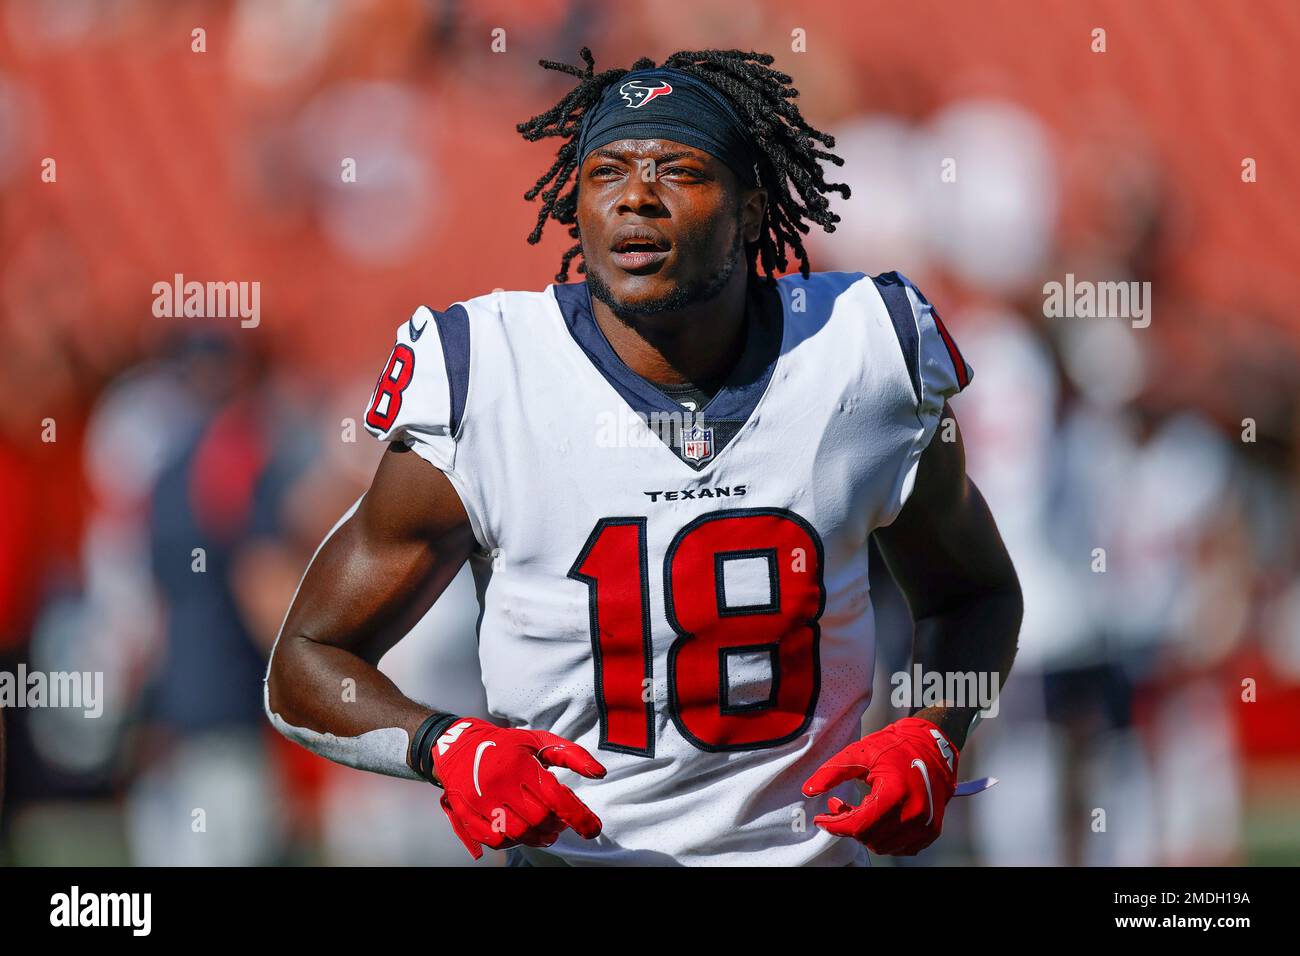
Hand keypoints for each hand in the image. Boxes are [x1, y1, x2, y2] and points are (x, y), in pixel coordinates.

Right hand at [431, 718, 605, 859]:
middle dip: (556, 825)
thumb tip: (599, 773)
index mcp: (521, 763)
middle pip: (539, 819)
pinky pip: (496, 841)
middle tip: (561, 822)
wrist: (458, 747)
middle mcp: (499, 782)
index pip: (555, 797)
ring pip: (518, 833)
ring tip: (545, 831)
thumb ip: (572, 755)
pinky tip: (520, 831)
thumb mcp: (540, 741)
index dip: (578, 816)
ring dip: (538, 837)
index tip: (593, 829)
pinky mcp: (468, 814)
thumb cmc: (507, 745)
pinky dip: (513, 841)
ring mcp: (481, 800)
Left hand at [802, 716, 957, 855]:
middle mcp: (915, 813)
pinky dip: (883, 837)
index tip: (821, 819)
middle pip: (868, 838)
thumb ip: (832, 772)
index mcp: (897, 792)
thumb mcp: (860, 753)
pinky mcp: (930, 831)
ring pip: (882, 846)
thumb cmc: (896, 747)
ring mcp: (925, 825)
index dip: (834, 824)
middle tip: (840, 806)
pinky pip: (899, 847)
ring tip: (860, 809)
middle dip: (848, 825)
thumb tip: (809, 790)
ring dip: (865, 832)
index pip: (859, 824)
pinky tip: (877, 818)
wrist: (932, 747)